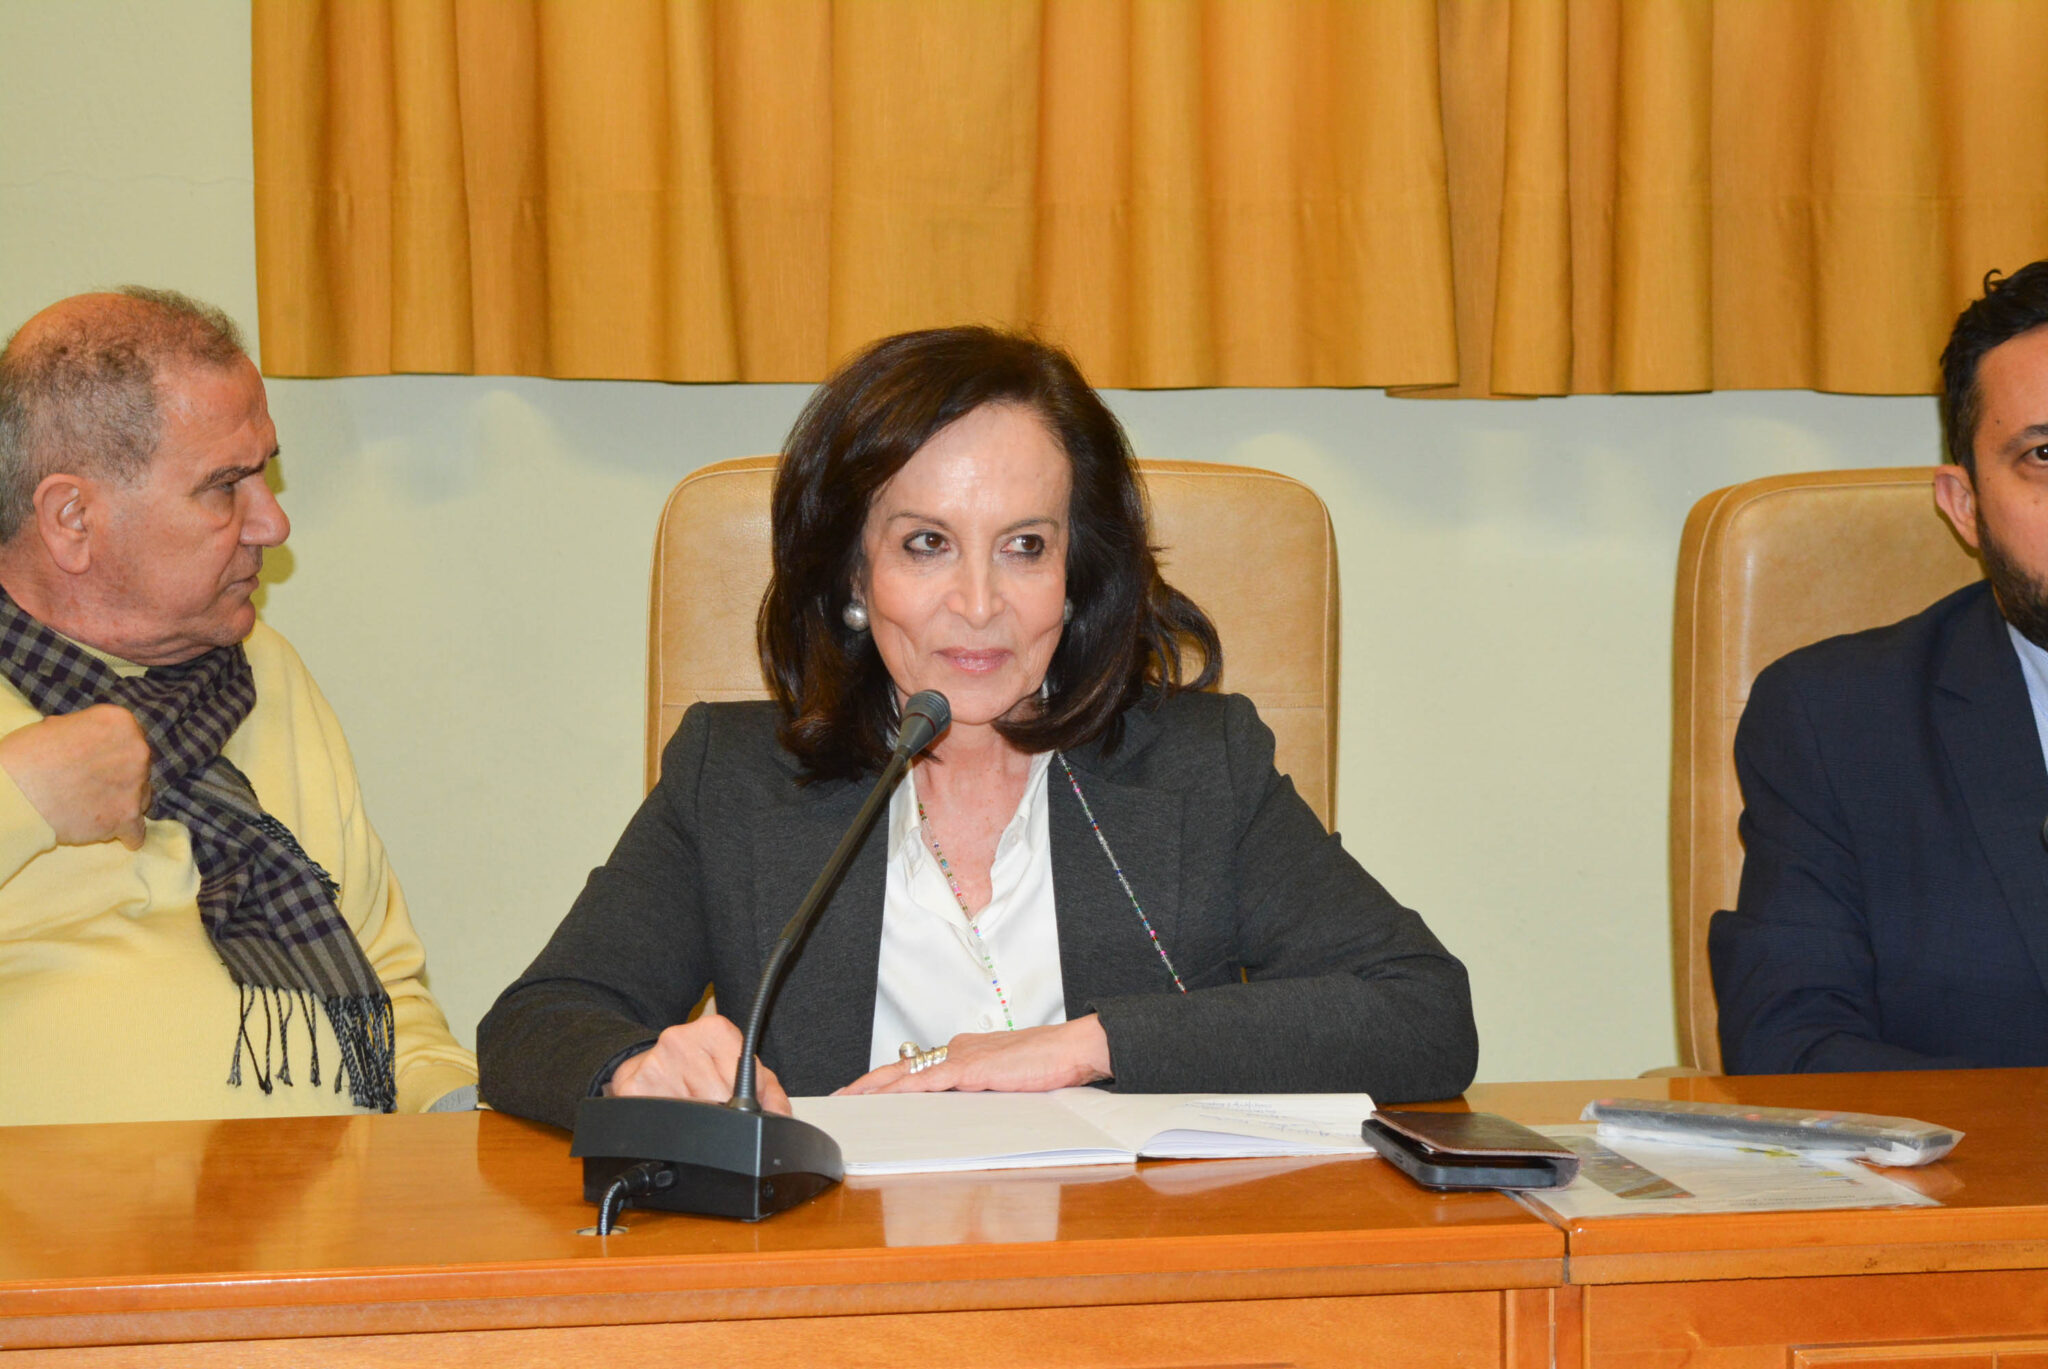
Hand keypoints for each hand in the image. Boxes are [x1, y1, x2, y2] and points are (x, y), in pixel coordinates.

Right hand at [0, 704, 151, 849]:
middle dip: (121, 776)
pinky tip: (116, 834)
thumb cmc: (24, 757)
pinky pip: (137, 831)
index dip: (115, 751)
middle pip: (140, 767)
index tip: (100, 761)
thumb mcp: (57, 726)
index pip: (132, 737)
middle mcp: (137, 750)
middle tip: (94, 786)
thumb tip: (93, 738)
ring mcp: (135, 785)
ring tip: (94, 807)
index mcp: (120, 722)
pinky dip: (126, 834)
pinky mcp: (127, 817)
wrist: (12, 796)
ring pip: (141, 796)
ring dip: (124, 802)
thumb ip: (86, 732)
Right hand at [604, 1012, 791, 1115]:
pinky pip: (662, 1120)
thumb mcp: (737, 1068)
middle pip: (719, 1097)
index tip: (739, 1100)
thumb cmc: (698, 1066)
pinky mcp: (632, 1087)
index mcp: (714, 1030)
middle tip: (712, 1105)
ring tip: (691, 1105)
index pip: (746, 1075)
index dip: (748, 1098)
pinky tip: (672, 1112)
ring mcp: (654, 1063)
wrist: (646, 1061)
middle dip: (722, 1111)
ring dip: (696, 1118)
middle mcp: (680, 1040)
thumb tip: (779, 1117)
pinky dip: (671, 1125)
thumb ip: (769, 1091)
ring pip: (692, 1113)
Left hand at [835, 1015, 1112, 1096]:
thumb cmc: (1047, 1064)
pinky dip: (902, 1090)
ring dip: (874, 1088)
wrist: (1071, 1049)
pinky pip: (928, 1081)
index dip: (884, 1081)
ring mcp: (962, 1057)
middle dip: (865, 1085)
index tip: (862, 1094)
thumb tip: (959, 1114)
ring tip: (848, 1100)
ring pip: (906, 1074)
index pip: (915, 1069)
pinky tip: (884, 1098)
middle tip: (838, 1098)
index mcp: (963, 1053)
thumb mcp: (1006, 1082)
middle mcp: (956, 1050)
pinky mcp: (971, 1068)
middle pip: (900, 1069)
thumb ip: (980, 1093)